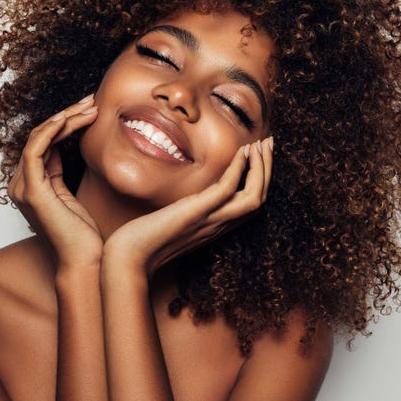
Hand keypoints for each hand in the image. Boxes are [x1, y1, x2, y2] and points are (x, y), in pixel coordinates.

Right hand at [7, 95, 103, 268]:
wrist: (86, 261)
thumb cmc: (83, 234)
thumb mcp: (71, 194)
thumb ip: (60, 171)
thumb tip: (65, 145)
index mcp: (31, 184)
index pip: (43, 142)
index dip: (65, 122)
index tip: (90, 109)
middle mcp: (21, 184)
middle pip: (39, 136)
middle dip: (67, 115)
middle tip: (92, 101)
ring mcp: (23, 188)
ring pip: (38, 138)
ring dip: (65, 118)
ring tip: (90, 107)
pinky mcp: (31, 192)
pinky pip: (36, 150)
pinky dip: (50, 131)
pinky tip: (69, 119)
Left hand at [103, 137, 273, 275]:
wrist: (130, 257)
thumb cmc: (147, 238)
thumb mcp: (177, 220)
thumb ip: (191, 210)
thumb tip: (192, 196)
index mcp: (217, 226)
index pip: (251, 203)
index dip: (262, 178)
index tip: (261, 154)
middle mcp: (219, 225)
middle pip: (259, 199)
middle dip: (268, 169)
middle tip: (270, 143)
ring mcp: (209, 220)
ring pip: (253, 198)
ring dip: (261, 169)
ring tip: (261, 145)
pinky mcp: (196, 213)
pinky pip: (226, 191)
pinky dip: (238, 170)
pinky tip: (241, 152)